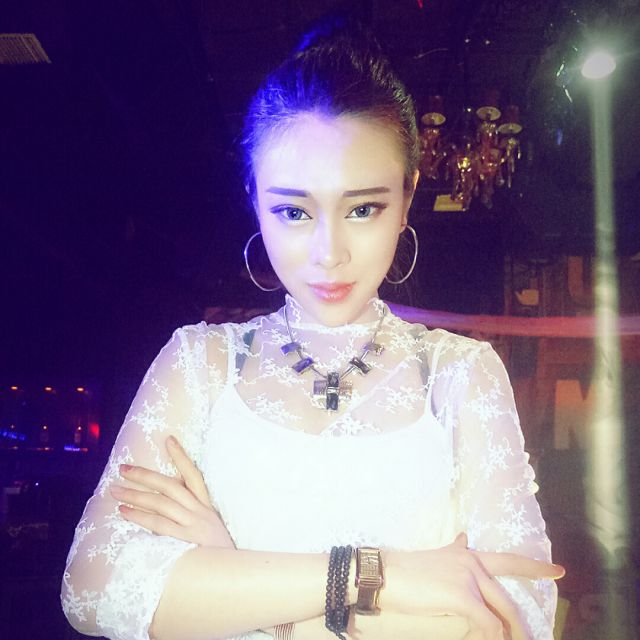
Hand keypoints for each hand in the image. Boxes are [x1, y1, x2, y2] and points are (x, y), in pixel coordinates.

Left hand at [109, 436, 234, 547]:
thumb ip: (190, 517)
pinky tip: (125, 511)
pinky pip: (159, 524)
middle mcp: (201, 512)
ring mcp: (194, 526)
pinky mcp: (186, 541)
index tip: (169, 439)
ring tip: (116, 491)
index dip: (181, 457)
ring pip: (162, 503)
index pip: (194, 475)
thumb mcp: (208, 531)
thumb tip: (161, 507)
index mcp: (207, 508)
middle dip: (145, 475)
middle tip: (123, 468)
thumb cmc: (215, 556)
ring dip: (136, 495)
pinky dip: (140, 516)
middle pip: (171, 486)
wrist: (233, 575)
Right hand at [382, 533, 564, 639]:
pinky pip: (487, 623)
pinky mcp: (462, 596)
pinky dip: (492, 635)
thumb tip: (464, 537)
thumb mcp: (437, 555)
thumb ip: (455, 549)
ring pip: (502, 612)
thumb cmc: (407, 570)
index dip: (535, 567)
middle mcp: (472, 562)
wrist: (385, 574)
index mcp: (468, 554)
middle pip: (507, 597)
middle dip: (522, 624)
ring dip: (510, 633)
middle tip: (532, 639)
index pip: (508, 560)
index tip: (558, 571)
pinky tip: (491, 639)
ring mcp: (468, 578)